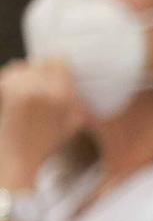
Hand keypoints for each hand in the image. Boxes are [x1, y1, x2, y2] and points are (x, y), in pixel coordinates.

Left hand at [0, 58, 80, 176]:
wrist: (19, 158)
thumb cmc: (46, 144)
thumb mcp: (73, 124)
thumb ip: (76, 102)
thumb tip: (73, 84)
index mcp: (62, 95)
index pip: (60, 62)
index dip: (59, 64)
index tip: (58, 69)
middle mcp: (42, 89)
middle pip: (41, 62)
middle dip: (43, 69)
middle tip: (43, 79)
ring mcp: (21, 90)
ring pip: (23, 66)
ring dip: (26, 72)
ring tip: (29, 86)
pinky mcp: (5, 94)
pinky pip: (9, 75)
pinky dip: (12, 78)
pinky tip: (15, 89)